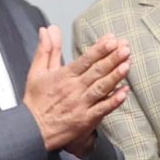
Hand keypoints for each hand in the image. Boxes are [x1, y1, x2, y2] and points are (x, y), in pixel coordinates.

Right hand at [23, 28, 129, 151]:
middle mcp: (74, 88)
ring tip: (127, 64)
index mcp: (64, 76)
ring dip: (115, 76)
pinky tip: (124, 92)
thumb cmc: (35, 101)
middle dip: (112, 58)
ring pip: (101, 88)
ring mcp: (81, 104)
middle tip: (126, 47)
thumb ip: (46, 49)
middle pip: (97, 71)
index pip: (85, 59)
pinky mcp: (85, 120)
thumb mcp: (37, 72)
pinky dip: (114, 101)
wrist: (31, 129)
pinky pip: (102, 109)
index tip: (112, 39)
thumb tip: (47, 29)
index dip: (100, 49)